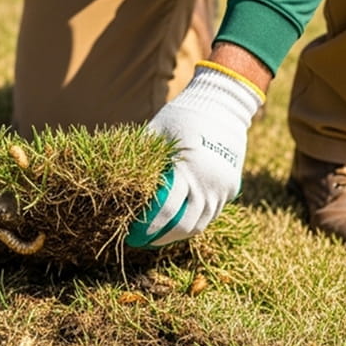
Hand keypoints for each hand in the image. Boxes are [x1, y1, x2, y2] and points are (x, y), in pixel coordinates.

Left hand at [125, 62, 263, 246]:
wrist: (223, 105)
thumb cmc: (183, 115)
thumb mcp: (158, 130)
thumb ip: (142, 155)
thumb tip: (114, 174)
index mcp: (187, 169)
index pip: (165, 210)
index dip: (146, 225)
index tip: (130, 232)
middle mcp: (208, 184)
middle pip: (183, 225)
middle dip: (160, 237)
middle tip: (140, 241)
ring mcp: (222, 189)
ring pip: (200, 224)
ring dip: (177, 234)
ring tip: (156, 236)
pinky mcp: (230, 189)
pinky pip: (211, 214)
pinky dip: (193, 222)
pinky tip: (176, 223)